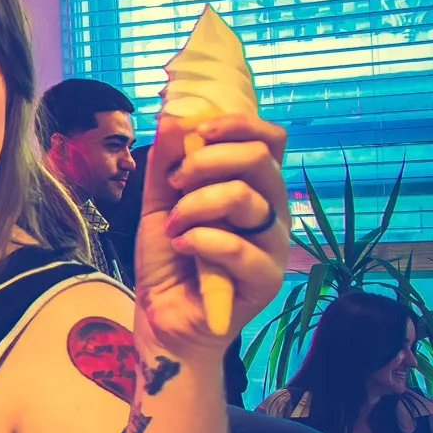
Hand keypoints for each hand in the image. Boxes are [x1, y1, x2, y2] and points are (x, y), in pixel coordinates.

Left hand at [133, 111, 289, 352]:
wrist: (162, 316)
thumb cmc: (169, 257)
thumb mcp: (160, 202)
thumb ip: (166, 163)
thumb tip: (173, 117)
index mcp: (253, 187)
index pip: (270, 140)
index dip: (238, 125)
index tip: (198, 132)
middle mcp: (272, 211)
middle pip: (260, 160)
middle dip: (207, 161)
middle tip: (176, 183)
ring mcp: (273, 245)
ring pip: (246, 199)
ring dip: (196, 205)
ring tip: (174, 225)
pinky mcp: (265, 279)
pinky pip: (237, 246)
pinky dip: (199, 240)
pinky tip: (181, 247)